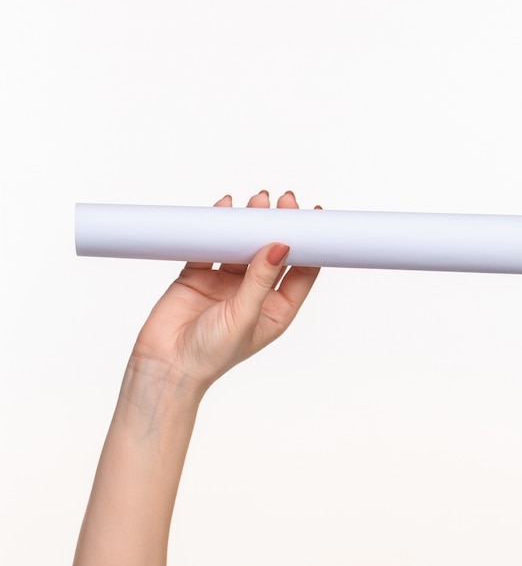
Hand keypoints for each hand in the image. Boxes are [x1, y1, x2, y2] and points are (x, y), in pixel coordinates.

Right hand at [130, 190, 320, 395]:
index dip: (309, 244)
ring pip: (244, 244)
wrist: (165, 365)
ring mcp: (227, 282)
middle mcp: (255, 293)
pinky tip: (225, 208)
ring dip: (252, 222)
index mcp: (276, 309)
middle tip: (284, 202)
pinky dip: (218, 226)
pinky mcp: (200, 273)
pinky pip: (212, 243)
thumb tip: (281, 245)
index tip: (312, 218)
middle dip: (280, 225)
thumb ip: (261, 279)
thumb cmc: (210, 354)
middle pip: (273, 252)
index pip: (301, 271)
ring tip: (258, 200)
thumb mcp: (244, 316)